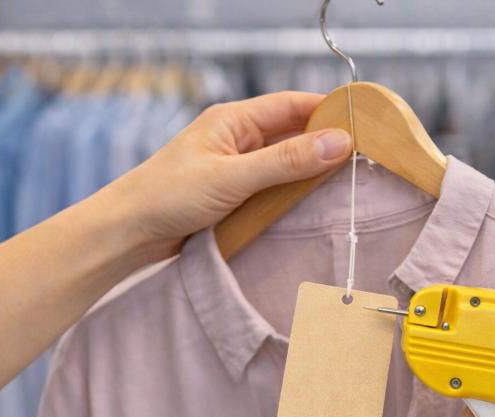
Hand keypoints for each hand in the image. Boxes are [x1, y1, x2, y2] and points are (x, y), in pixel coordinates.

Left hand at [100, 92, 351, 258]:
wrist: (129, 233)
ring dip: (307, 176)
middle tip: (363, 161)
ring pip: (284, 166)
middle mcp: (236, 140)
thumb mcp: (233, 177)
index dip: (329, 112)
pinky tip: (310, 208)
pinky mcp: (232, 197)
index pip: (292, 106)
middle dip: (323, 146)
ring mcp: (234, 169)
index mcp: (234, 121)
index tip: (365, 124)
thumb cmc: (169, 197)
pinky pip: (271, 191)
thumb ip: (286, 161)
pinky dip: (290, 197)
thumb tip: (339, 143)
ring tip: (345, 186)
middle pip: (292, 135)